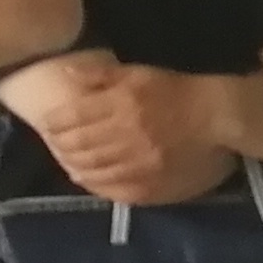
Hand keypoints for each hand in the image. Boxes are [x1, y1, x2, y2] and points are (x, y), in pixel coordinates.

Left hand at [2, 56, 236, 204]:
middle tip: (52, 143)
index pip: (73, 117)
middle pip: (78, 146)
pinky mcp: (150, 184)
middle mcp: (127, 136)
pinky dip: (93, 184)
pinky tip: (86, 178)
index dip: (54, 122)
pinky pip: (112, 189)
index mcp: (123, 104)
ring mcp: (138, 164)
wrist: (215, 118)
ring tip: (65, 160)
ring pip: (91, 169)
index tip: (46, 123)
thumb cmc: (176, 91)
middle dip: (59, 145)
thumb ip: (102, 75)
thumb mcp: (139, 73)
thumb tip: (67, 75)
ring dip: (72, 165)